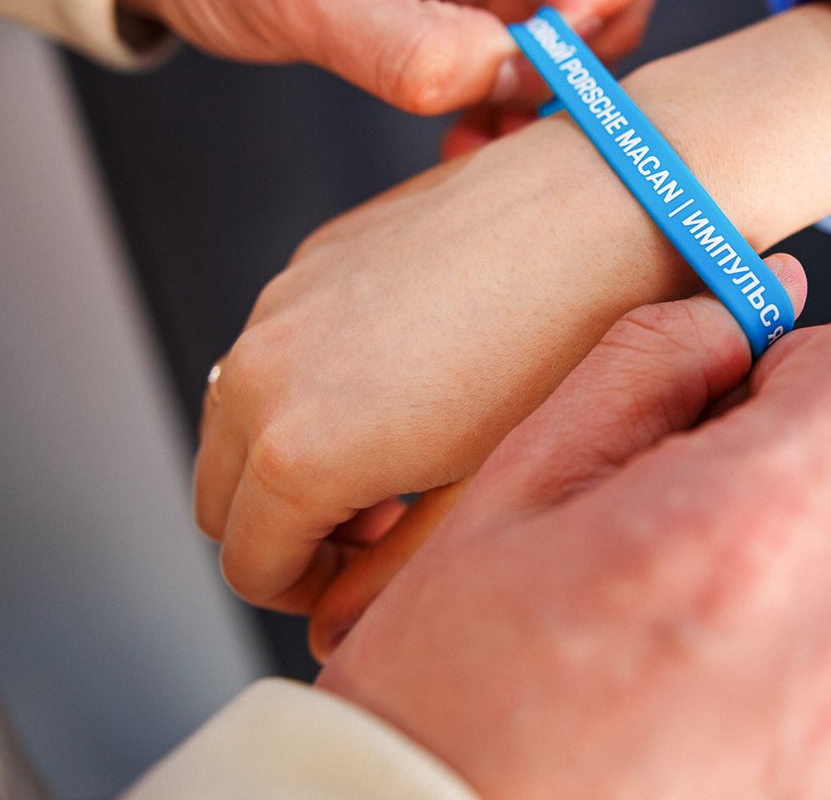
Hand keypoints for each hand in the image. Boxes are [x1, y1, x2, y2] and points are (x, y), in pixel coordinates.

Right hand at [196, 3, 830, 612]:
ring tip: (394, 460)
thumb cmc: (570, 348)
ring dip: (290, 458)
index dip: (307, 595)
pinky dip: (305, 386)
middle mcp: (264, 371)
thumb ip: (389, 573)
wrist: (609, 204)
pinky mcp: (315, 254)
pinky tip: (401, 381)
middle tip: (378, 531)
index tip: (362, 581)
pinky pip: (276, 347)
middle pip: (221, 499)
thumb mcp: (482, 492)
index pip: (250, 569)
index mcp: (297, 448)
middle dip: (287, 532)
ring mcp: (282, 302)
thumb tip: (335, 625)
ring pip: (239, 418)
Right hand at [316, 261, 830, 799]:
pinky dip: (787, 667)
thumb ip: (639, 372)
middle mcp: (826, 633)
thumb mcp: (509, 494)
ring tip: (662, 627)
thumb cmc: (443, 694)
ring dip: (785, 573)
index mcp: (743, 531)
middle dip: (790, 468)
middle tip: (671, 516)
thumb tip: (734, 312)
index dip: (813, 362)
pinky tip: (686, 698)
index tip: (749, 393)